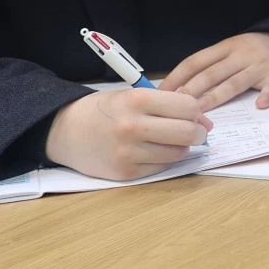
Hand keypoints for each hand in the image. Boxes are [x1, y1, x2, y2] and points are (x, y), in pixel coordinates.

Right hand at [44, 88, 212, 180]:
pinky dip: (164, 159)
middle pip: (187, 132)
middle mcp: (133, 127)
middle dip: (198, 132)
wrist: (65, 131)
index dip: (196, 111)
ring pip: (178, 153)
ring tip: (170, 140)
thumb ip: (166, 104)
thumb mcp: (131, 95)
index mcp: (136, 100)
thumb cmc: (103, 110)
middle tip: (196, 131)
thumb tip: (203, 120)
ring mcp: (129, 153)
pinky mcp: (126, 173)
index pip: (187, 106)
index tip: (194, 114)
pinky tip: (154, 151)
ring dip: (181, 147)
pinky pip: (161, 167)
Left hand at [160, 31, 268, 109]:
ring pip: (235, 82)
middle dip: (191, 90)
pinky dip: (266, 96)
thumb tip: (178, 89)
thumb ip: (209, 66)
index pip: (195, 61)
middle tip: (174, 106)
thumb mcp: (228, 50)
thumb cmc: (249, 51)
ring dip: (217, 96)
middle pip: (212, 73)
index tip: (162, 92)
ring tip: (201, 110)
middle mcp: (240, 55)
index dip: (177, 76)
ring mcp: (258, 65)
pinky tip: (259, 105)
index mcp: (224, 48)